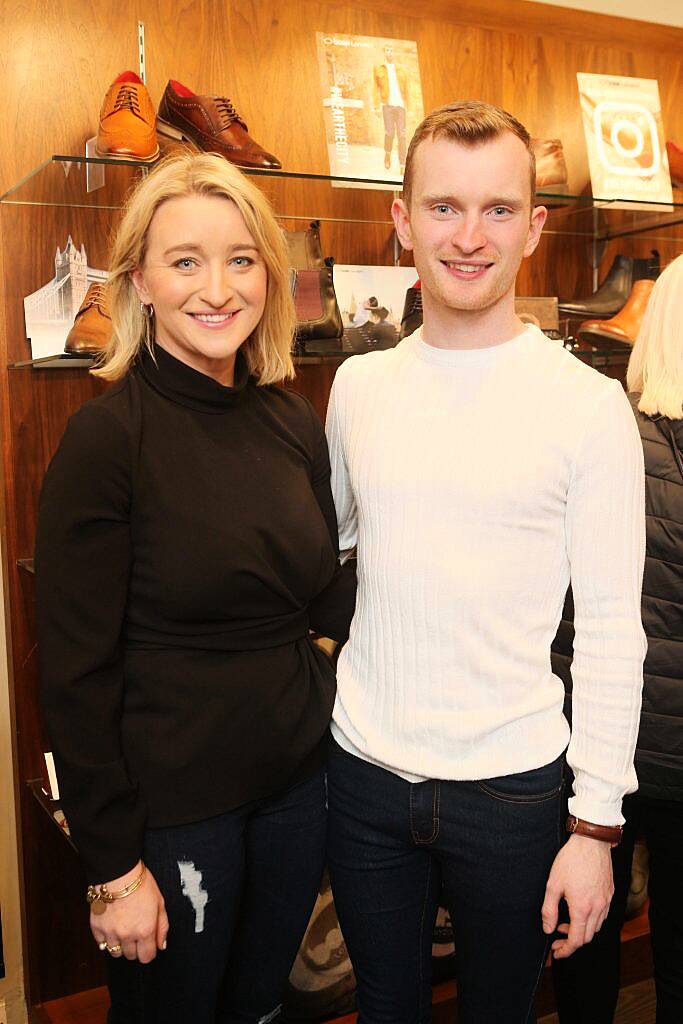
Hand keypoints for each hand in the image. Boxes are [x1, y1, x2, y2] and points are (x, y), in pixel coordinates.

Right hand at [89, 861, 168, 963]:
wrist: (118, 872)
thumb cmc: (140, 884)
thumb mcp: (160, 902)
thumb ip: (162, 926)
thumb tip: (162, 944)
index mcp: (145, 930)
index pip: (147, 957)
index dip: (148, 952)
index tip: (148, 945)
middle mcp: (128, 935)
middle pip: (131, 956)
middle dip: (135, 947)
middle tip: (136, 932)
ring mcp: (111, 933)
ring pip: (116, 953)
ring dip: (121, 945)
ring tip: (123, 929)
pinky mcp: (97, 928)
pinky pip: (101, 944)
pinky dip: (106, 938)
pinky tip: (112, 926)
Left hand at [541, 834, 613, 957]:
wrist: (591, 842)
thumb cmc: (571, 860)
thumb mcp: (553, 884)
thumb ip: (549, 909)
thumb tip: (547, 929)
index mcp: (582, 908)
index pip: (576, 940)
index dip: (565, 950)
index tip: (556, 952)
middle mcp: (598, 908)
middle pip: (587, 937)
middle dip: (571, 942)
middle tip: (557, 938)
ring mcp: (606, 902)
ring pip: (596, 927)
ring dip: (581, 931)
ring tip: (565, 922)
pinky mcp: (610, 894)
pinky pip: (603, 915)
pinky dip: (591, 920)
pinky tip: (580, 911)